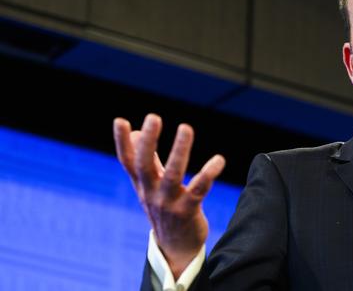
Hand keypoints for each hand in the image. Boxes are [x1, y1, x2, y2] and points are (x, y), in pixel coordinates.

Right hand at [113, 113, 224, 277]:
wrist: (176, 248)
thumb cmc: (164, 209)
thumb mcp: (151, 185)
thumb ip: (148, 159)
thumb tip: (137, 132)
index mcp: (142, 184)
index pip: (128, 161)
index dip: (122, 142)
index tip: (120, 120)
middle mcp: (151, 193)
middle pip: (145, 165)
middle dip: (148, 141)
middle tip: (153, 117)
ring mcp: (168, 204)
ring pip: (173, 175)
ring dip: (179, 151)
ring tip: (185, 128)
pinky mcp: (187, 211)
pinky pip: (199, 190)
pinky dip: (208, 174)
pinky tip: (218, 159)